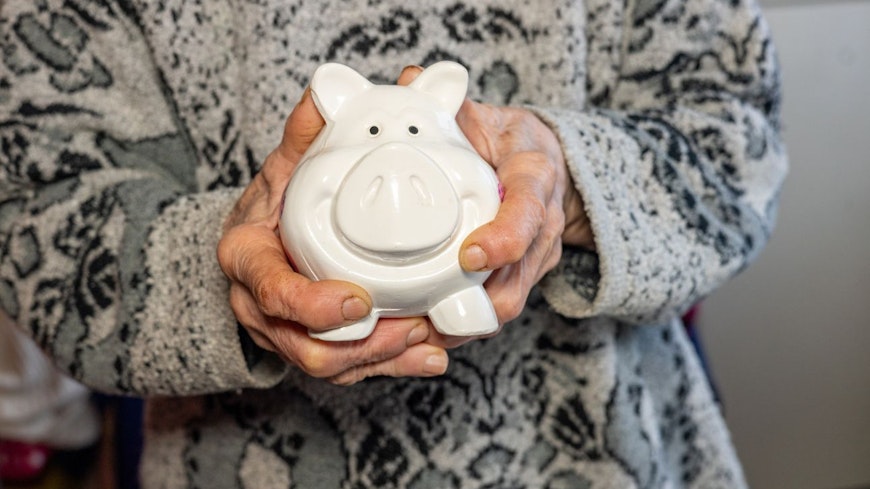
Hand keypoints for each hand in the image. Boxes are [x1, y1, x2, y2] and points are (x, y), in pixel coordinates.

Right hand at [217, 87, 448, 384]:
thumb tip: (329, 88)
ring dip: (380, 358)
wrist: (266, 233)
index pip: (271, 290)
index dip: (313, 304)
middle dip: (361, 344)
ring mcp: (284, 331)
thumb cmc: (278, 199)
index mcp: (248, 257)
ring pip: (328, 365)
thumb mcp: (287, 161)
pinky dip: (388, 365)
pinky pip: (347, 368)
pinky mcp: (312, 345)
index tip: (359, 299)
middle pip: (304, 344)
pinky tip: (426, 356)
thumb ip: (308, 130)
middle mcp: (258, 304)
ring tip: (426, 340)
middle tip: (411, 324)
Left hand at [431, 98, 591, 347]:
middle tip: (430, 315)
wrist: (543, 166)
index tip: (471, 256)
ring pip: (508, 301)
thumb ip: (450, 106)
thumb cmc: (509, 141)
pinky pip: (496, 308)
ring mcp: (536, 256)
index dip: (505, 237)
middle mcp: (543, 224)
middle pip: (520, 274)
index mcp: (537, 178)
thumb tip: (409, 81)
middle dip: (478, 302)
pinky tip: (426, 332)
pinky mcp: (522, 276)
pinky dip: (464, 324)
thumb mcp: (487, 117)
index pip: (530, 210)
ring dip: (467, 323)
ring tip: (420, 333)